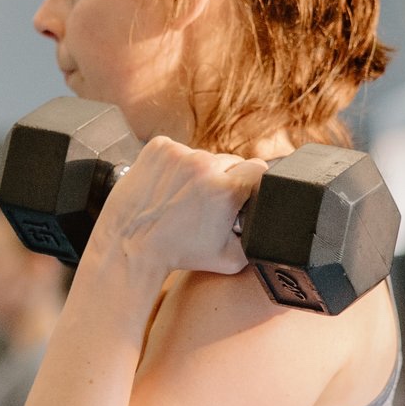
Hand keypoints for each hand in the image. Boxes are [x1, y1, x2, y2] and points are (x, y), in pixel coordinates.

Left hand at [93, 136, 266, 279]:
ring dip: (201, 173)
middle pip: (233, 162)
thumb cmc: (179, 254)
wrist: (130, 245)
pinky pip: (181, 150)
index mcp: (227, 189)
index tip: (246, 194)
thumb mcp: (232, 258)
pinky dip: (178, 165)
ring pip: (205, 157)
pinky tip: (170, 187)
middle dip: (227, 180)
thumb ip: (258, 238)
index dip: (256, 183)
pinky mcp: (159, 147)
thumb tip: (274, 226)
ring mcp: (179, 153)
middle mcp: (204, 165)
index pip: (260, 169)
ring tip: (186, 198)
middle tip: (211, 203)